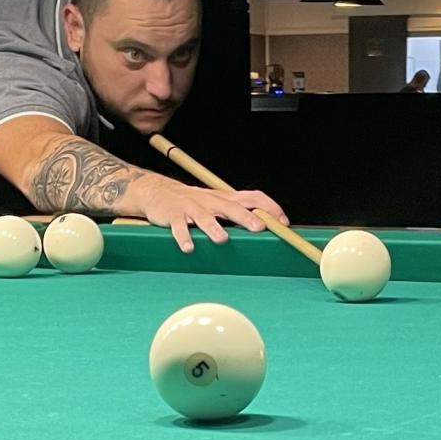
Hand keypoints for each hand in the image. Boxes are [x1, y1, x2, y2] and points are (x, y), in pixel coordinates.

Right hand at [129, 173, 289, 252]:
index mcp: (224, 198)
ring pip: (204, 217)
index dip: (269, 207)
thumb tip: (266, 224)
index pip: (252, 197)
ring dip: (213, 228)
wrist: (157, 191)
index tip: (283, 222)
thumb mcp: (217, 202)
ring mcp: (191, 208)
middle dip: (245, 218)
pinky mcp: (173, 216)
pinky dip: (183, 237)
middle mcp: (210, 201)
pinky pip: (179, 227)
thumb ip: (238, 211)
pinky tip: (189, 247)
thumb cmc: (193, 202)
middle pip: (231, 208)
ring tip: (222, 239)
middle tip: (259, 228)